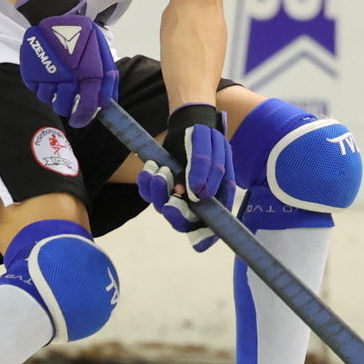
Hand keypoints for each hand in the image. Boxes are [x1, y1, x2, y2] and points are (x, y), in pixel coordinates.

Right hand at [16, 0, 117, 128]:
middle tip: (66, 99)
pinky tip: (46, 74)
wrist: (60, 15)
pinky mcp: (31, 68)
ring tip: (56, 82)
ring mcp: (47, 73)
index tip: (78, 121)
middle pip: (63, 106)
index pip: (86, 105)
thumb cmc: (85, 38)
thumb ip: (107, 81)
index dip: (83, 118)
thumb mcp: (102, 56)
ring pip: (47, 98)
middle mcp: (67, 76)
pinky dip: (40, 84)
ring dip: (52, 95)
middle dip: (66, 106)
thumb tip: (105, 104)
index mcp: (88, 73)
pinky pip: (34, 87)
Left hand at [137, 104, 231, 251]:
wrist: (189, 123)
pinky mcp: (161, 185)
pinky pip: (148, 192)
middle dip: (174, 214)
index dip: (205, 237)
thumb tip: (199, 194)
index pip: (211, 227)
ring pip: (162, 206)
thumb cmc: (207, 137)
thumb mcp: (214, 148)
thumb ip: (208, 169)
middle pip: (183, 222)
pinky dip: (146, 182)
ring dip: (159, 192)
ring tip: (161, 171)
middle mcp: (196, 201)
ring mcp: (176, 194)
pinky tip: (151, 167)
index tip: (196, 240)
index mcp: (216, 198)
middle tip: (169, 201)